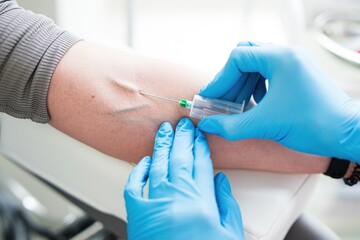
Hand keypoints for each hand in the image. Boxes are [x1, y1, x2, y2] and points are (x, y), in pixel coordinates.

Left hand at [124, 118, 243, 239]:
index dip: (200, 145)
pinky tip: (144, 162)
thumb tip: (220, 180)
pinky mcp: (137, 216)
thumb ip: (226, 204)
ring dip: (162, 146)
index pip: (202, 163)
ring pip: (158, 165)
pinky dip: (138, 171)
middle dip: (182, 137)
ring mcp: (154, 204)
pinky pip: (134, 187)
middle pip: (180, 158)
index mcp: (201, 201)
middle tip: (183, 123)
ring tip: (165, 130)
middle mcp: (177, 197)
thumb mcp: (229, 235)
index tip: (199, 133)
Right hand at [198, 42, 359, 161]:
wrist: (349, 134)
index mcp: (280, 58)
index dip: (220, 79)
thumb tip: (207, 125)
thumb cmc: (314, 124)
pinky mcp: (298, 76)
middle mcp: (288, 56)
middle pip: (246, 58)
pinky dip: (256, 87)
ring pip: (256, 66)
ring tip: (236, 105)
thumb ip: (230, 126)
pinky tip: (254, 105)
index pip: (237, 59)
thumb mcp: (265, 125)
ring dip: (242, 84)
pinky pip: (269, 74)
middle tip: (222, 100)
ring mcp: (294, 65)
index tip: (210, 97)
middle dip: (230, 80)